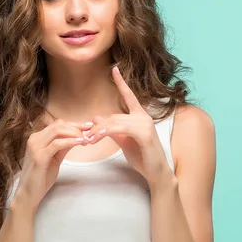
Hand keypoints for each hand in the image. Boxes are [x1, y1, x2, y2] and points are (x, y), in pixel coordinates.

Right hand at [15, 119, 92, 210]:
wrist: (28, 194)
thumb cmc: (41, 177)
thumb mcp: (54, 158)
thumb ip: (63, 147)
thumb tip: (77, 137)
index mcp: (37, 138)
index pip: (57, 125)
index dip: (74, 124)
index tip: (87, 127)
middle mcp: (34, 139)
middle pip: (58, 125)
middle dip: (76, 126)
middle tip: (90, 131)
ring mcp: (35, 147)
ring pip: (58, 131)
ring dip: (75, 133)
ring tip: (86, 138)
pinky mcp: (39, 156)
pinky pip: (57, 144)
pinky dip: (70, 141)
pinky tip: (80, 142)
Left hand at [85, 66, 173, 191]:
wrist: (156, 173)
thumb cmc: (142, 157)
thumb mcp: (123, 140)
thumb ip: (111, 128)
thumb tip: (97, 116)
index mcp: (139, 116)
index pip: (129, 96)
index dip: (121, 82)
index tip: (114, 69)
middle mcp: (143, 116)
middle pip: (113, 116)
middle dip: (97, 127)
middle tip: (86, 137)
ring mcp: (145, 124)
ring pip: (114, 122)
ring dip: (99, 131)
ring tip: (88, 140)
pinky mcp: (144, 133)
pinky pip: (119, 129)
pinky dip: (106, 133)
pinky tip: (96, 138)